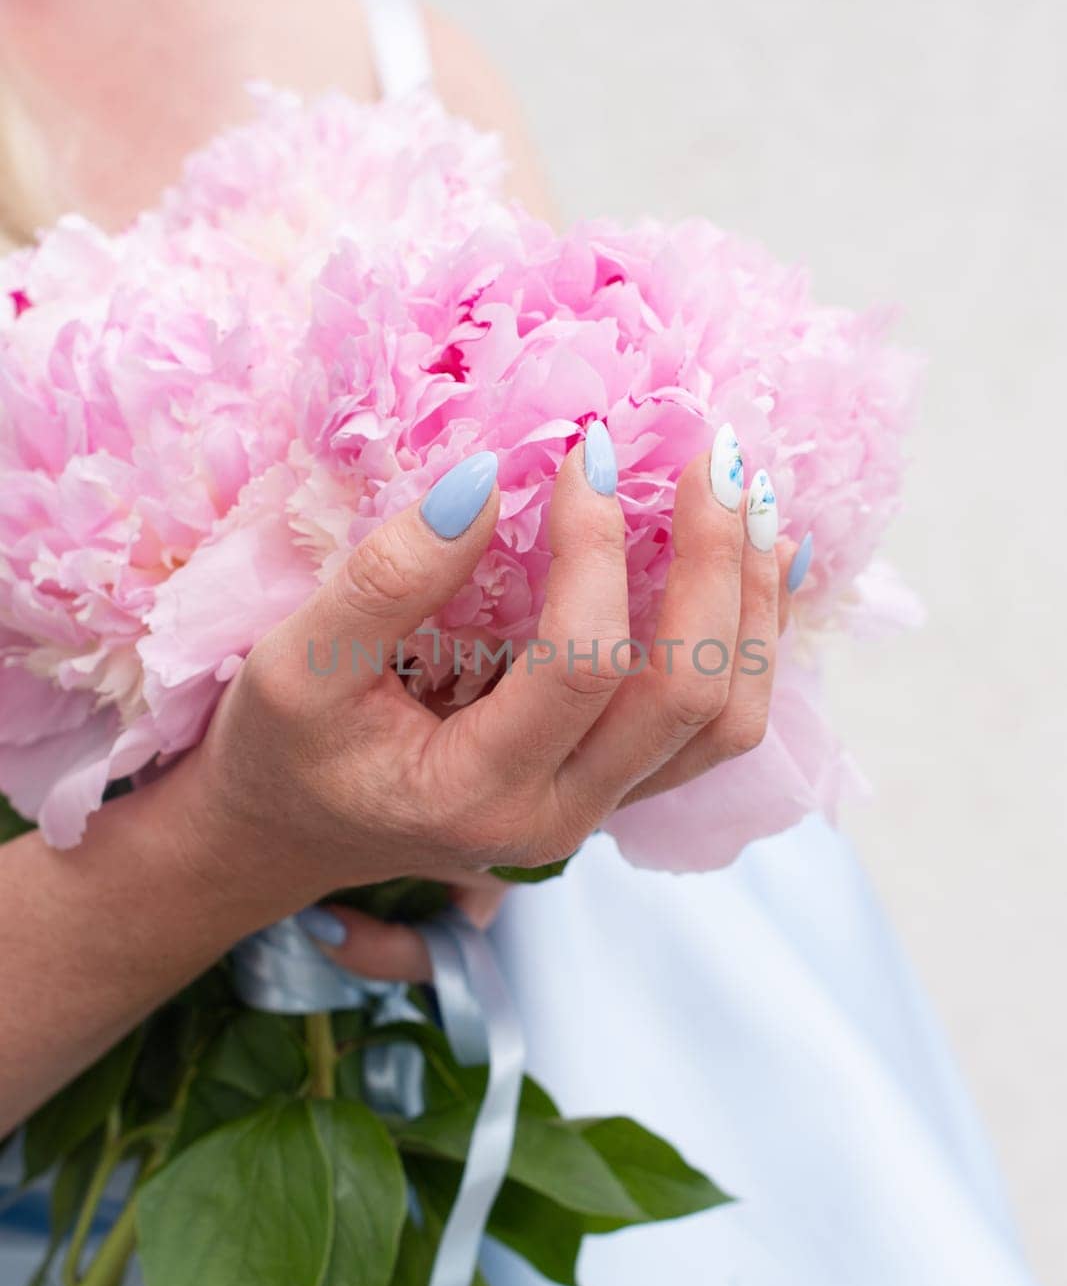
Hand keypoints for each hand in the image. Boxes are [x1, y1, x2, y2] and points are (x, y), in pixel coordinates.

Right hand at [176, 430, 805, 977]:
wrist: (292, 833)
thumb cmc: (286, 749)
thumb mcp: (297, 662)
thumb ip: (386, 581)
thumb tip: (486, 481)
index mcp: (477, 793)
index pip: (581, 668)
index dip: (598, 551)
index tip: (585, 452)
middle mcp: (560, 817)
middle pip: (688, 698)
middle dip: (714, 568)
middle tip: (712, 460)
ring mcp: (598, 810)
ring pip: (725, 722)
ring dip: (752, 607)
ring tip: (754, 502)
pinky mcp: (614, 787)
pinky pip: (714, 728)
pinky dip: (751, 644)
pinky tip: (763, 564)